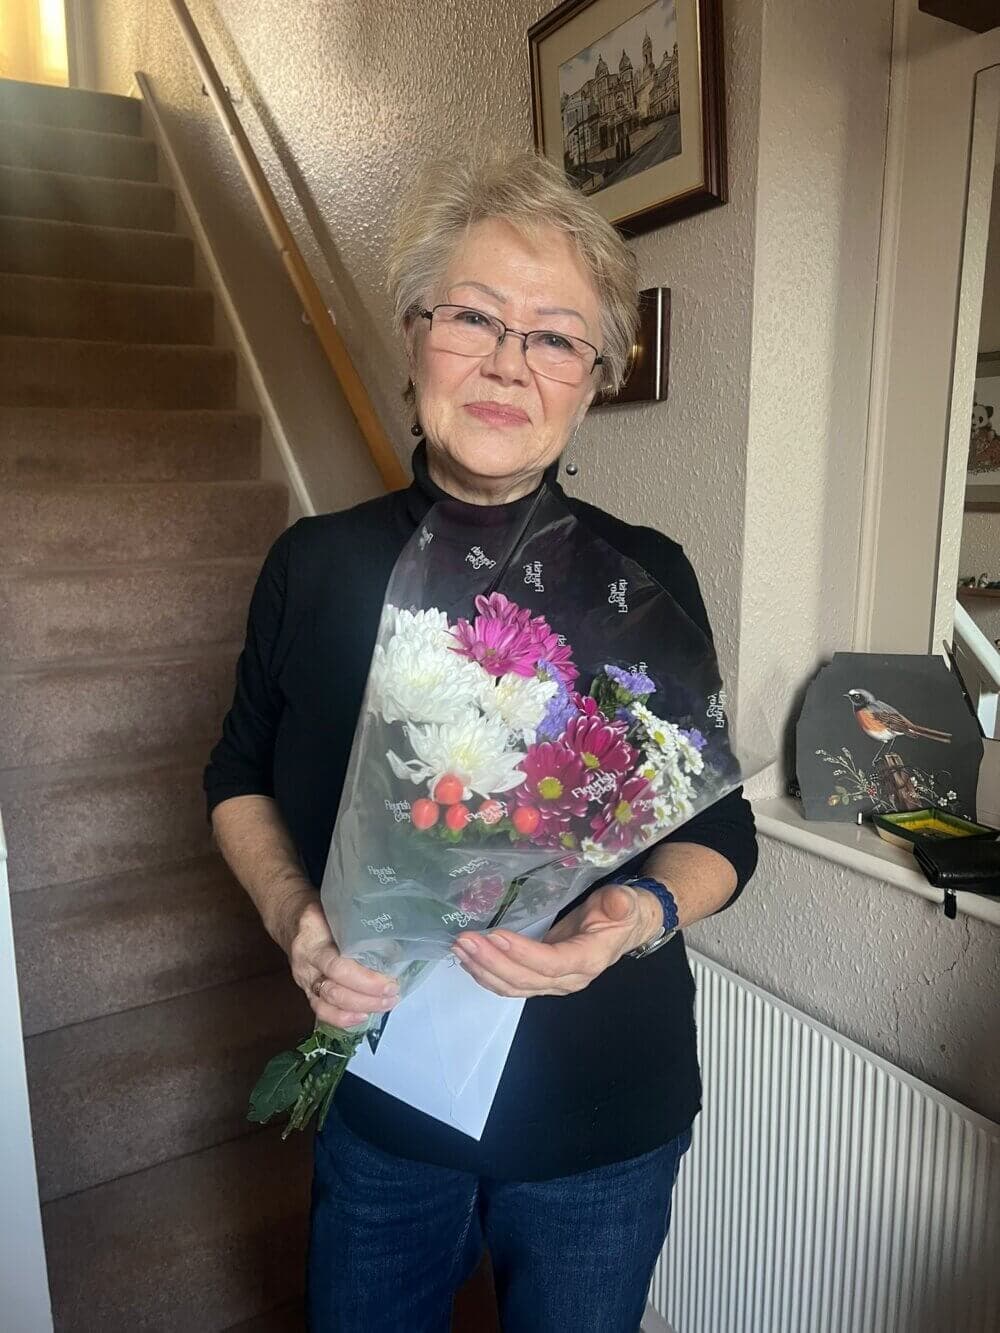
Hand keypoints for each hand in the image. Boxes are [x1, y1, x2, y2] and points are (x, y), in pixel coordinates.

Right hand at [285, 897, 399, 1028]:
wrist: (289, 919)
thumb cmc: (319, 913)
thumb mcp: (336, 911)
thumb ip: (357, 926)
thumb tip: (394, 943)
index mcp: (313, 940)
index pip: (337, 967)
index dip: (365, 980)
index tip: (390, 982)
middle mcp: (306, 964)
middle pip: (333, 991)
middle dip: (366, 998)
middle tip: (392, 994)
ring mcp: (304, 980)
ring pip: (327, 1004)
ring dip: (359, 1009)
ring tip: (385, 1005)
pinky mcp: (305, 991)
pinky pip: (321, 1011)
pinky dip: (342, 1019)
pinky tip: (362, 1017)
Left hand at [450, 883, 661, 998]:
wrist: (626, 928)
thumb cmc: (624, 912)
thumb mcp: (627, 902)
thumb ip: (621, 903)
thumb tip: (619, 902)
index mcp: (589, 959)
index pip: (552, 963)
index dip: (523, 953)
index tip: (496, 936)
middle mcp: (569, 979)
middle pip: (525, 979)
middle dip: (492, 962)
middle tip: (465, 940)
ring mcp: (553, 983)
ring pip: (513, 987)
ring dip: (483, 970)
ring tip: (460, 948)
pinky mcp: (541, 978)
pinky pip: (511, 984)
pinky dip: (487, 974)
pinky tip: (468, 959)